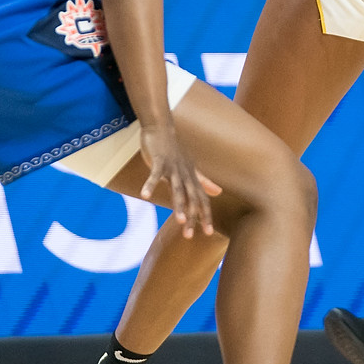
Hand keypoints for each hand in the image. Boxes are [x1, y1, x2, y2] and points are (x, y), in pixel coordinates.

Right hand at [138, 121, 221, 237]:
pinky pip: (154, 174)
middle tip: (189, 235)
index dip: (205, 215)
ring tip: (178, 220)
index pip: (201, 199)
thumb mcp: (190, 167)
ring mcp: (172, 167)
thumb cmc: (175, 149)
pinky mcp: (159, 160)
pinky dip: (150, 184)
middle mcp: (185, 174)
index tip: (208, 232)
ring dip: (177, 204)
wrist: (162, 128)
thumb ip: (203, 181)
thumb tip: (219, 192)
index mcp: (192, 177)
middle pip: (191, 198)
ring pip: (177, 188)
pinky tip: (145, 195)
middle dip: (191, 216)